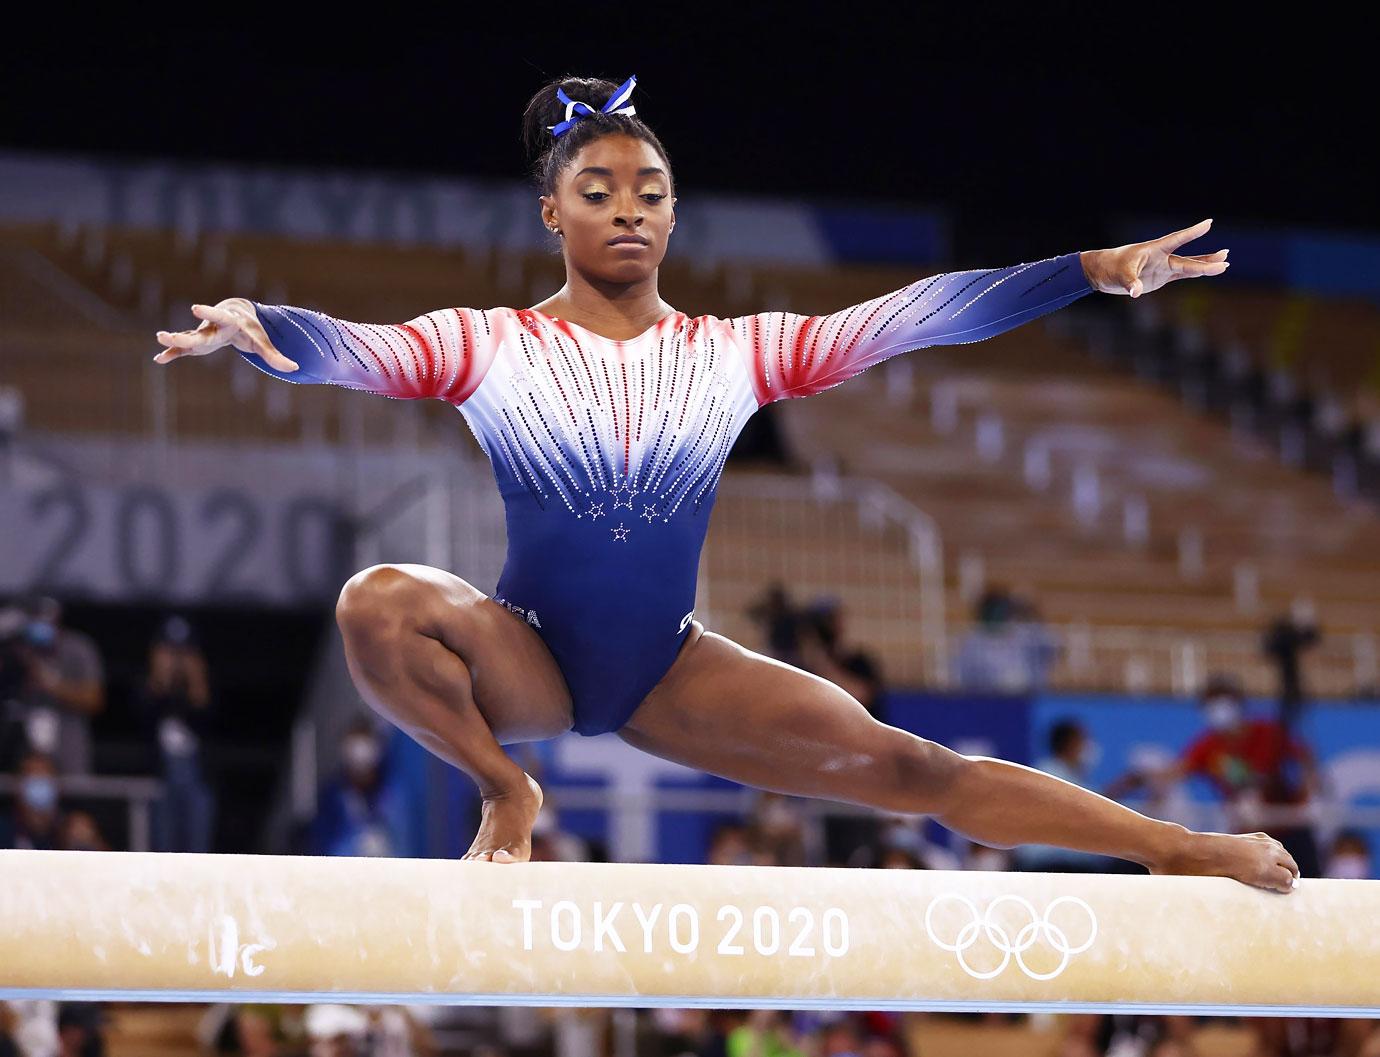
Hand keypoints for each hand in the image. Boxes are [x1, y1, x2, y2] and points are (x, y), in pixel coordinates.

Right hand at [154, 299, 298, 371]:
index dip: (208, 312)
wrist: (236, 315)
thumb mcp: (263, 341)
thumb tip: (295, 368)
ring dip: (174, 341)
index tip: (195, 307)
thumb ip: (276, 355)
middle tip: (166, 335)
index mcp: (229, 322)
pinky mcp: (197, 344)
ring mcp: (203, 334)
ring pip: (187, 338)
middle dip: (184, 336)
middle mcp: (212, 327)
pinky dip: (172, 354)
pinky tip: (160, 359)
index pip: (218, 317)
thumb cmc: (252, 328)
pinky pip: (183, 350)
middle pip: (199, 333)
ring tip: (159, 339)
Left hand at [1081, 217, 1228, 297]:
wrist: (1103, 272)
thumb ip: (1130, 282)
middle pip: (1188, 259)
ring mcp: (1163, 267)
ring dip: (1206, 265)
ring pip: (1189, 266)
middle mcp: (1162, 257)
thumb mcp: (1119, 275)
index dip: (1192, 232)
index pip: (1176, 239)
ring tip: (1226, 263)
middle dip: (1206, 260)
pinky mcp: (1161, 277)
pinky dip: (1196, 273)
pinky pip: (1182, 274)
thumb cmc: (1110, 267)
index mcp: (1154, 250)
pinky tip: (1211, 270)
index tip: (1209, 222)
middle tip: (1225, 257)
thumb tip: (1136, 292)